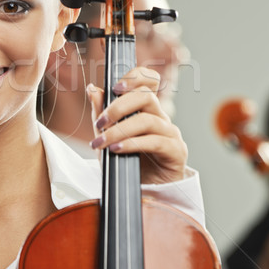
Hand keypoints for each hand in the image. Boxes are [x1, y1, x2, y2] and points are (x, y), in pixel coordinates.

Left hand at [86, 66, 186, 183]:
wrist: (141, 191)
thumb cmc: (126, 161)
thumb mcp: (106, 136)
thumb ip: (101, 112)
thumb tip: (92, 89)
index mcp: (146, 108)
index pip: (149, 81)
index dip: (135, 77)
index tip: (114, 87)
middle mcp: (160, 116)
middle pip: (146, 96)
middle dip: (119, 107)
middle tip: (101, 122)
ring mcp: (170, 133)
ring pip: (147, 120)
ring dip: (120, 130)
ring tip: (102, 142)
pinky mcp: (176, 151)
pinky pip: (155, 141)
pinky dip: (132, 144)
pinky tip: (117, 150)